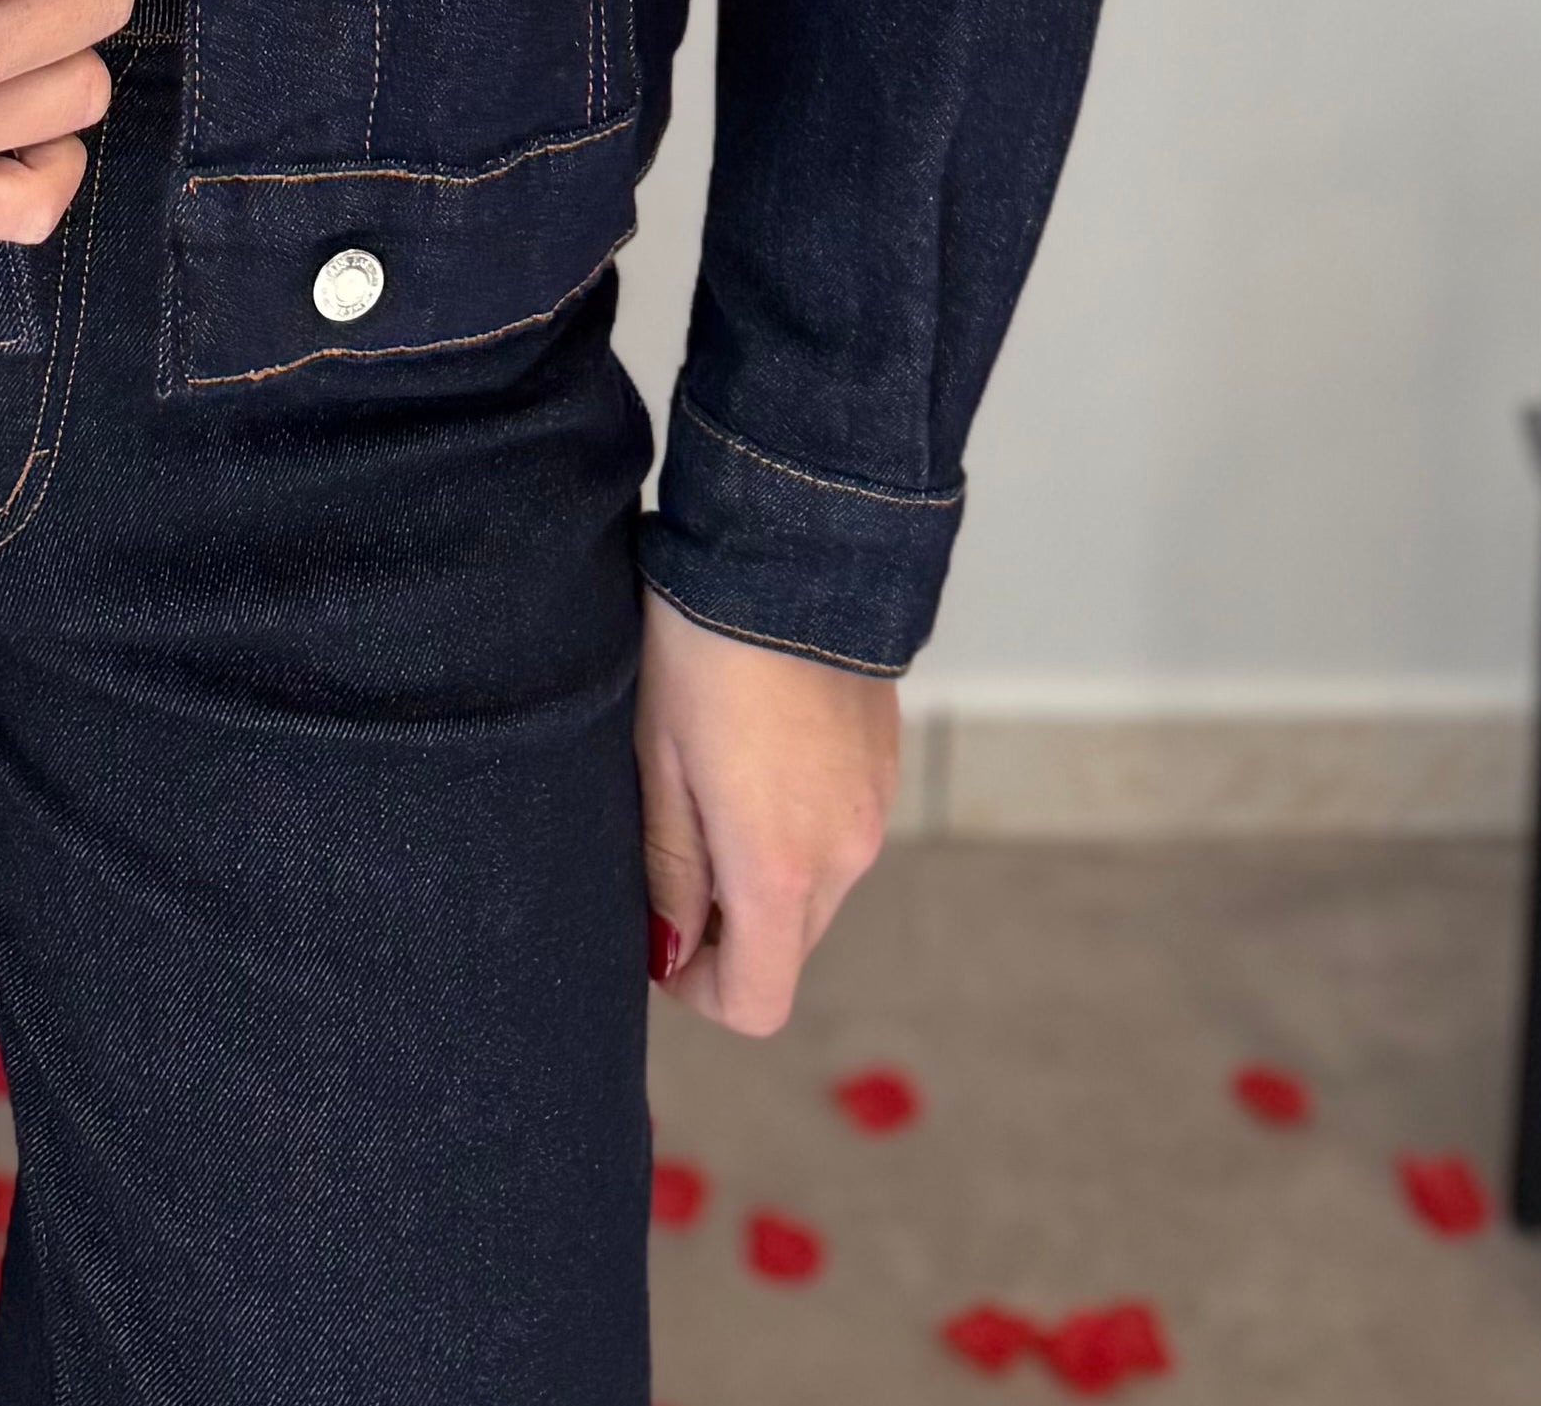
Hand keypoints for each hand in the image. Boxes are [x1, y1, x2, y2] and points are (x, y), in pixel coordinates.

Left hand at [634, 591, 898, 1032]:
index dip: (699, 988)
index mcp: (782, 865)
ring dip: (763, 867)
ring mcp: (874, 807)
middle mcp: (845, 852)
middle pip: (786, 944)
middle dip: (727, 923)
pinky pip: (837, 831)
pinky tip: (754, 746)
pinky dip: (796, 822)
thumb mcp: (656, 757)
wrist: (791, 541)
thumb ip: (668, 869)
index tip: (658, 932)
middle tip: (672, 838)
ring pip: (813, 888)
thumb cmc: (702, 645)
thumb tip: (671, 953)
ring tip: (708, 774)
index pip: (758, 1000)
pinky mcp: (884, 766)